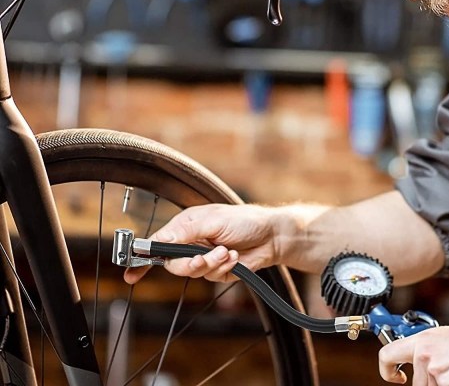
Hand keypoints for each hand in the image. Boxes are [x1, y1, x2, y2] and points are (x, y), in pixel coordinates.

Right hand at [124, 203, 277, 283]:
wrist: (271, 236)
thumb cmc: (244, 220)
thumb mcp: (213, 220)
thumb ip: (186, 232)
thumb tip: (161, 238)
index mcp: (186, 226)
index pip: (157, 243)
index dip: (142, 257)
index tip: (130, 273)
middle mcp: (191, 242)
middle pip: (173, 264)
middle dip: (189, 264)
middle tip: (204, 258)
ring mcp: (204, 257)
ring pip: (193, 273)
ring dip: (212, 263)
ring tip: (228, 251)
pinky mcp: (217, 271)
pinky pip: (211, 277)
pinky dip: (224, 268)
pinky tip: (234, 257)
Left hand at [379, 324, 448, 384]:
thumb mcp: (442, 338)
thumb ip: (425, 349)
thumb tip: (411, 361)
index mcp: (421, 341)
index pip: (387, 355)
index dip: (387, 370)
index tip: (396, 377)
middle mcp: (425, 355)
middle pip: (416, 384)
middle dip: (431, 384)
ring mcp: (436, 372)